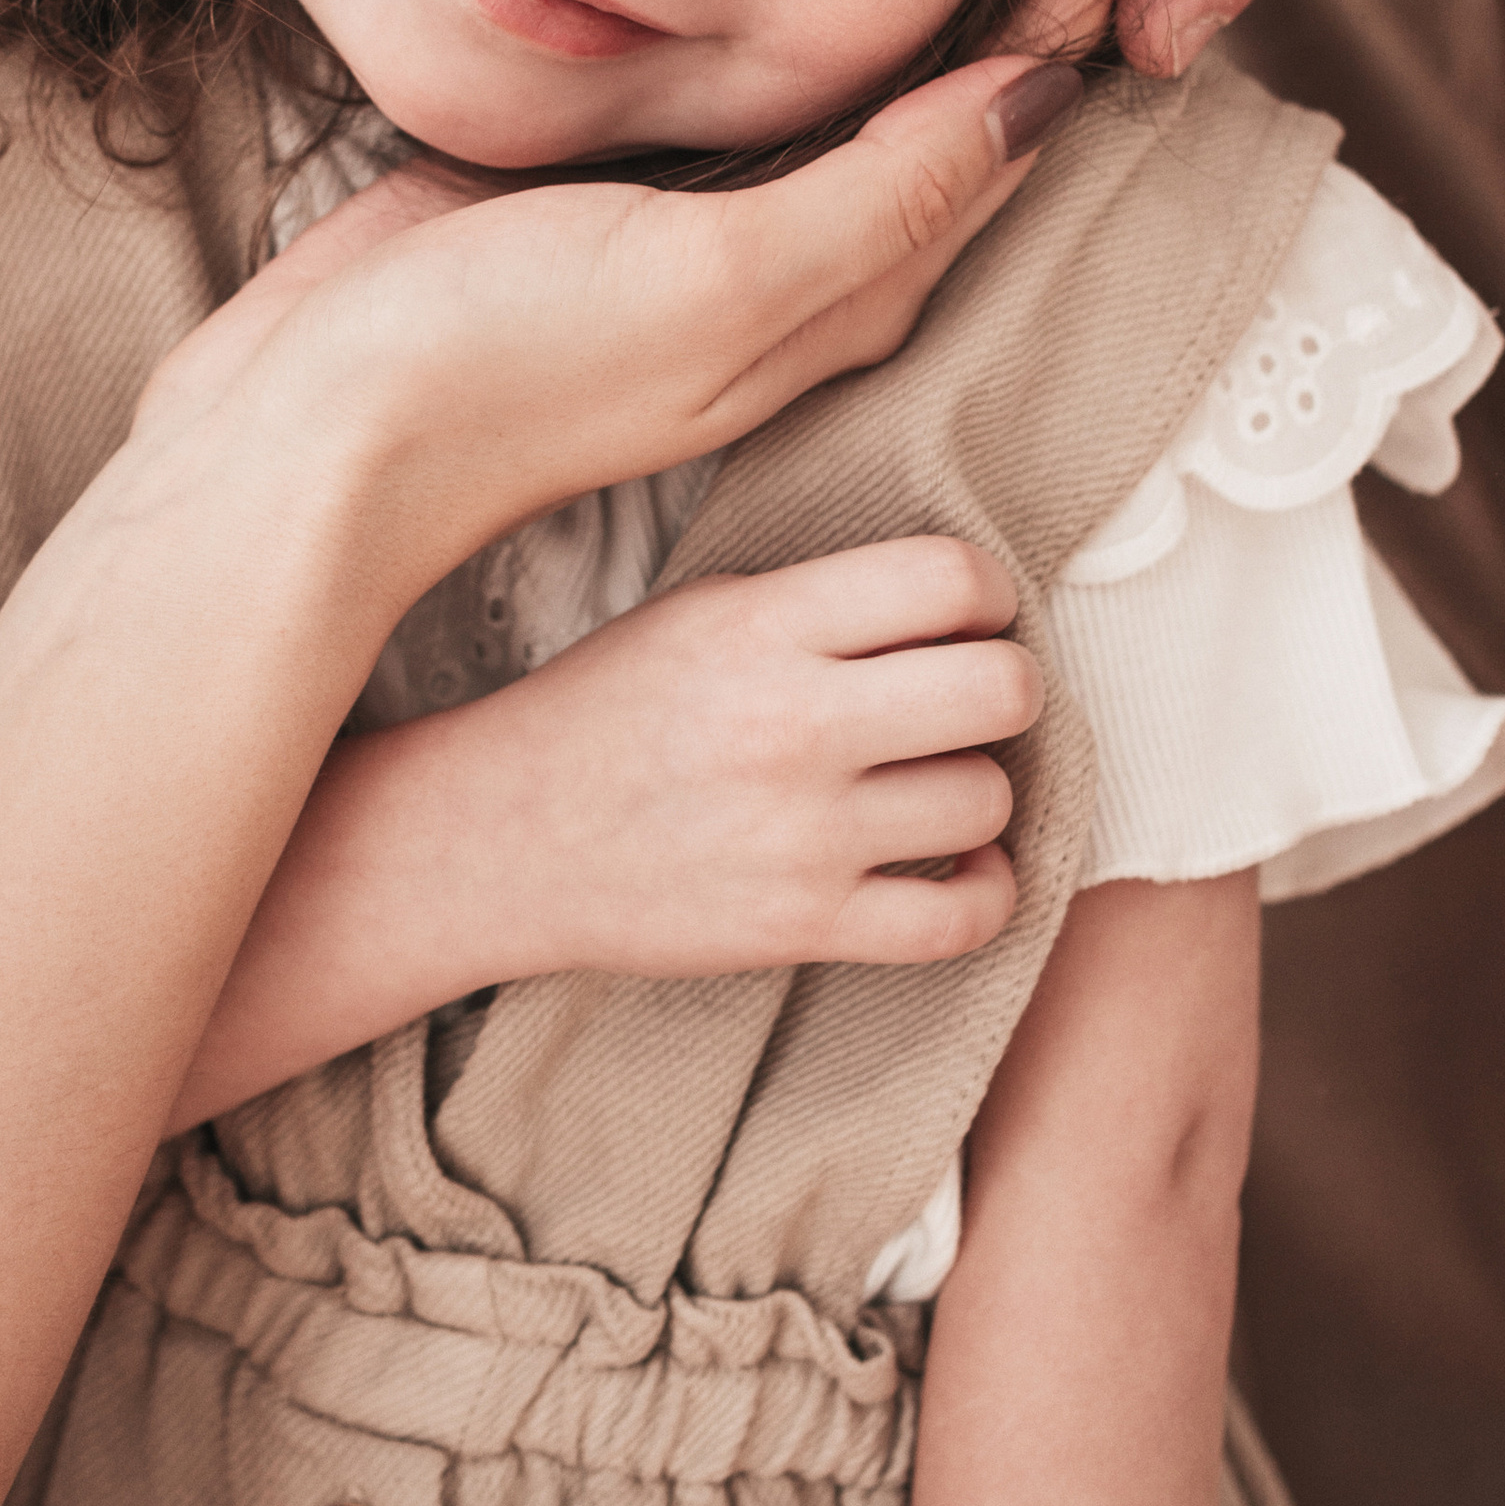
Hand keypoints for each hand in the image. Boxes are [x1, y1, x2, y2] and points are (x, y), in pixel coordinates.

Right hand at [117, 54, 1082, 619]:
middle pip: (933, 112)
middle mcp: (786, 268)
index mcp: (843, 294)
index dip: (1061, 19)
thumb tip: (1042, 98)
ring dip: (903, 0)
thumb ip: (876, 194)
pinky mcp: (594, 200)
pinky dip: (773, 21)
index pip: (994, 141)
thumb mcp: (720, 280)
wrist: (305, 438)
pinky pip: (720, 97)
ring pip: (831, 96)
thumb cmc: (505, 371)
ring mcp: (689, 232)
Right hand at [169, 537, 1030, 1122]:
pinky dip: (985, 892)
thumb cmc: (609, 710)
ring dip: (978, 790)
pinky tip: (957, 865)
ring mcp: (802, 834)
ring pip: (988, 798)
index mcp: (765, 624)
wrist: (501, 838)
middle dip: (1003, 686)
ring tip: (935, 783)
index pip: (951, 578)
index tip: (971, 615)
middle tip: (970, 698)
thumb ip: (825, 598)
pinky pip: (963, 918)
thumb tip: (964, 599)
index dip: (987, 593)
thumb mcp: (704, 610)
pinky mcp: (802, 927)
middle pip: (1001, 688)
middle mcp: (793, 723)